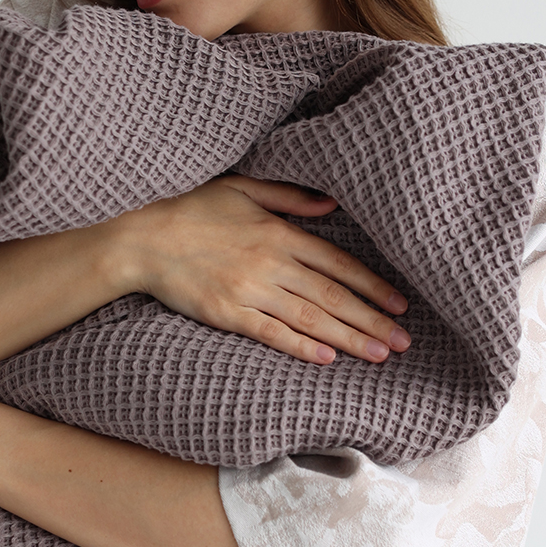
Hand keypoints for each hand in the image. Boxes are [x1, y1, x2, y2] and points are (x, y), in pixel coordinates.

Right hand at [108, 174, 409, 364]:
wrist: (142, 238)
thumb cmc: (189, 208)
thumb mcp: (241, 187)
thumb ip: (288, 196)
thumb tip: (331, 205)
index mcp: (278, 232)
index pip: (337, 263)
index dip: (372, 286)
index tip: (401, 305)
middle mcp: (270, 262)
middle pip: (332, 295)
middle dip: (371, 320)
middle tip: (403, 342)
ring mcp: (248, 290)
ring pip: (309, 318)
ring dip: (348, 338)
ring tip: (380, 355)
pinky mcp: (225, 313)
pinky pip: (270, 332)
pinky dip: (300, 346)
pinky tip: (326, 359)